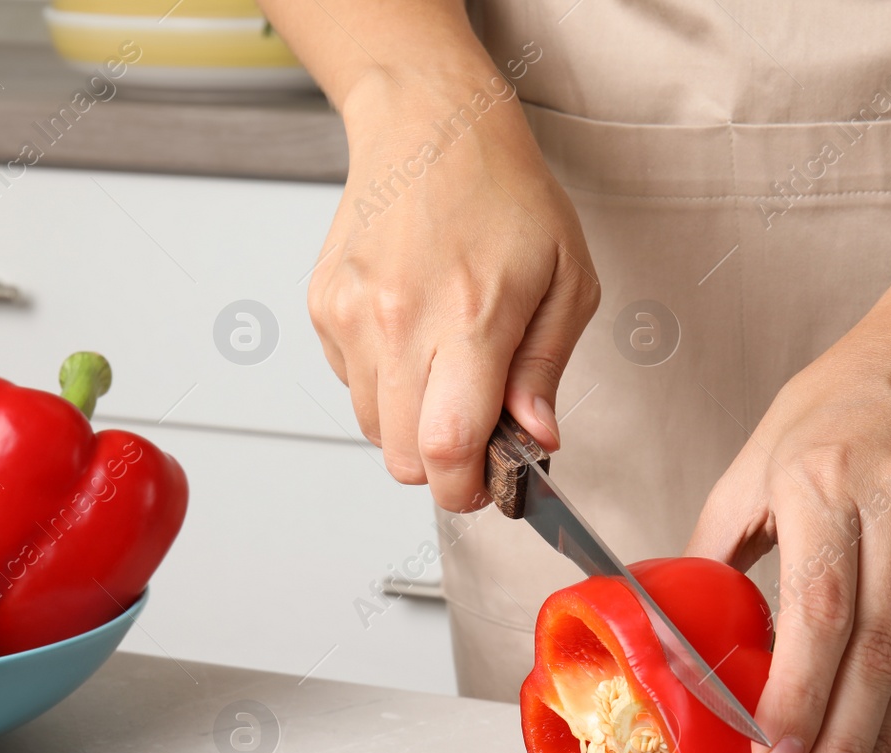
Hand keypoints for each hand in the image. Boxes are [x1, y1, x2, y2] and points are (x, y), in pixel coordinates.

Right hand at [309, 69, 599, 509]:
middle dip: (442, 466)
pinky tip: (412, 333)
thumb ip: (545, 369)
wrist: (429, 125)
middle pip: (401, 457)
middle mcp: (396, 321)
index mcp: (468, 316)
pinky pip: (350, 386)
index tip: (487, 486)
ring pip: (371, 429)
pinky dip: (383, 383)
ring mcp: (350, 316)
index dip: (466, 489)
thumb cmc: (505, 193)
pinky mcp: (323, 308)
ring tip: (445, 368)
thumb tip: (536, 439)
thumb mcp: (567, 279)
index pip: (446, 447)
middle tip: (475, 433)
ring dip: (410, 424)